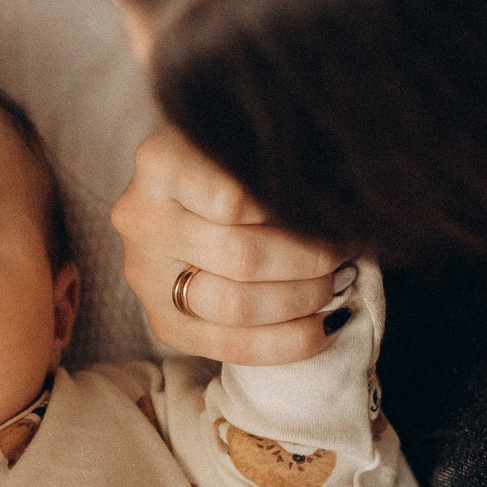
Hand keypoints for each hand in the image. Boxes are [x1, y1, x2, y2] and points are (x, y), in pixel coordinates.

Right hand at [112, 123, 347, 363]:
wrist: (190, 191)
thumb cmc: (235, 157)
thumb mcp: (251, 138)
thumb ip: (284, 160)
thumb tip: (343, 210)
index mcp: (161, 163)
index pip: (235, 201)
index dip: (297, 214)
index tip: (340, 214)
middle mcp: (141, 220)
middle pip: (241, 257)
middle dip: (310, 261)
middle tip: (346, 252)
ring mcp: (145, 275)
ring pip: (236, 307)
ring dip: (302, 300)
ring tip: (337, 284)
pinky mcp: (162, 322)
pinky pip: (231, 348)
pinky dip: (290, 342)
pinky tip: (325, 328)